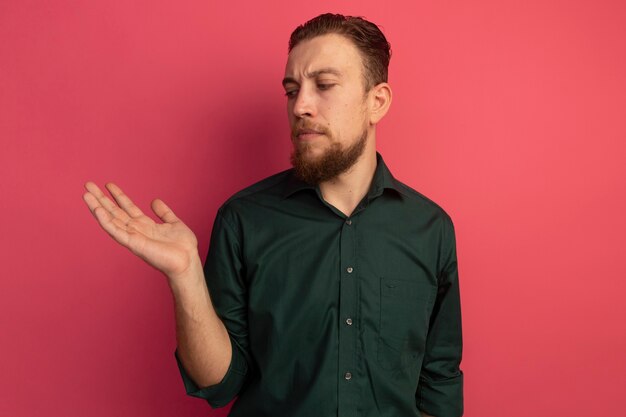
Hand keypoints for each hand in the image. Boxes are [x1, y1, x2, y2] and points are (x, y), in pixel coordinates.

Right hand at [82, 182, 199, 279]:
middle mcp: (136, 230)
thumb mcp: (174, 223)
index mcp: (145, 225)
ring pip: (111, 220)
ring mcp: (133, 237)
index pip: (127, 207)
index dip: (118, 195)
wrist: (187, 262)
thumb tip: (155, 201)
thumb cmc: (183, 247)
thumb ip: (164, 213)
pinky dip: (105, 221)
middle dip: (101, 198)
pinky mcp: (133, 244)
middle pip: (115, 211)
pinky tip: (97, 210)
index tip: (108, 184)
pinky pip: (116, 231)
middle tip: (88, 184)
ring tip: (86, 194)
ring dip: (97, 207)